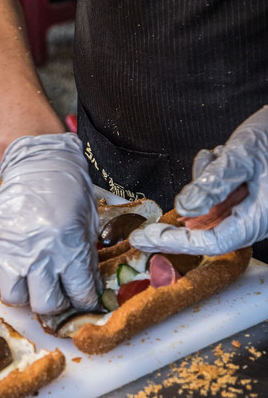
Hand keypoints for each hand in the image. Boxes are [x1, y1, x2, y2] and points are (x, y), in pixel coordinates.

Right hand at [0, 133, 100, 314]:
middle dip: (51, 301)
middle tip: (50, 290)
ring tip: (25, 280)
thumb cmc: (68, 193)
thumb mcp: (87, 226)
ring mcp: (10, 252)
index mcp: (71, 251)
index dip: (83, 299)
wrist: (39, 164)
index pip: (80, 296)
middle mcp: (40, 256)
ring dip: (21, 293)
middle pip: (44, 305)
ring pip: (13, 297)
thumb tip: (85, 289)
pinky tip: (0, 271)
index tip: (78, 295)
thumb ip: (84, 260)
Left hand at [130, 106, 267, 254]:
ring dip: (202, 190)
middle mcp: (259, 218)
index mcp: (261, 217)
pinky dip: (212, 181)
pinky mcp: (250, 197)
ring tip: (215, 159)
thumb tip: (185, 208)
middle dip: (181, 221)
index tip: (146, 239)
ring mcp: (254, 208)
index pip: (212, 242)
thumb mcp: (242, 155)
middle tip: (141, 231)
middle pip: (209, 232)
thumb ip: (213, 182)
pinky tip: (220, 158)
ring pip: (212, 212)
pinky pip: (221, 198)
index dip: (177, 242)